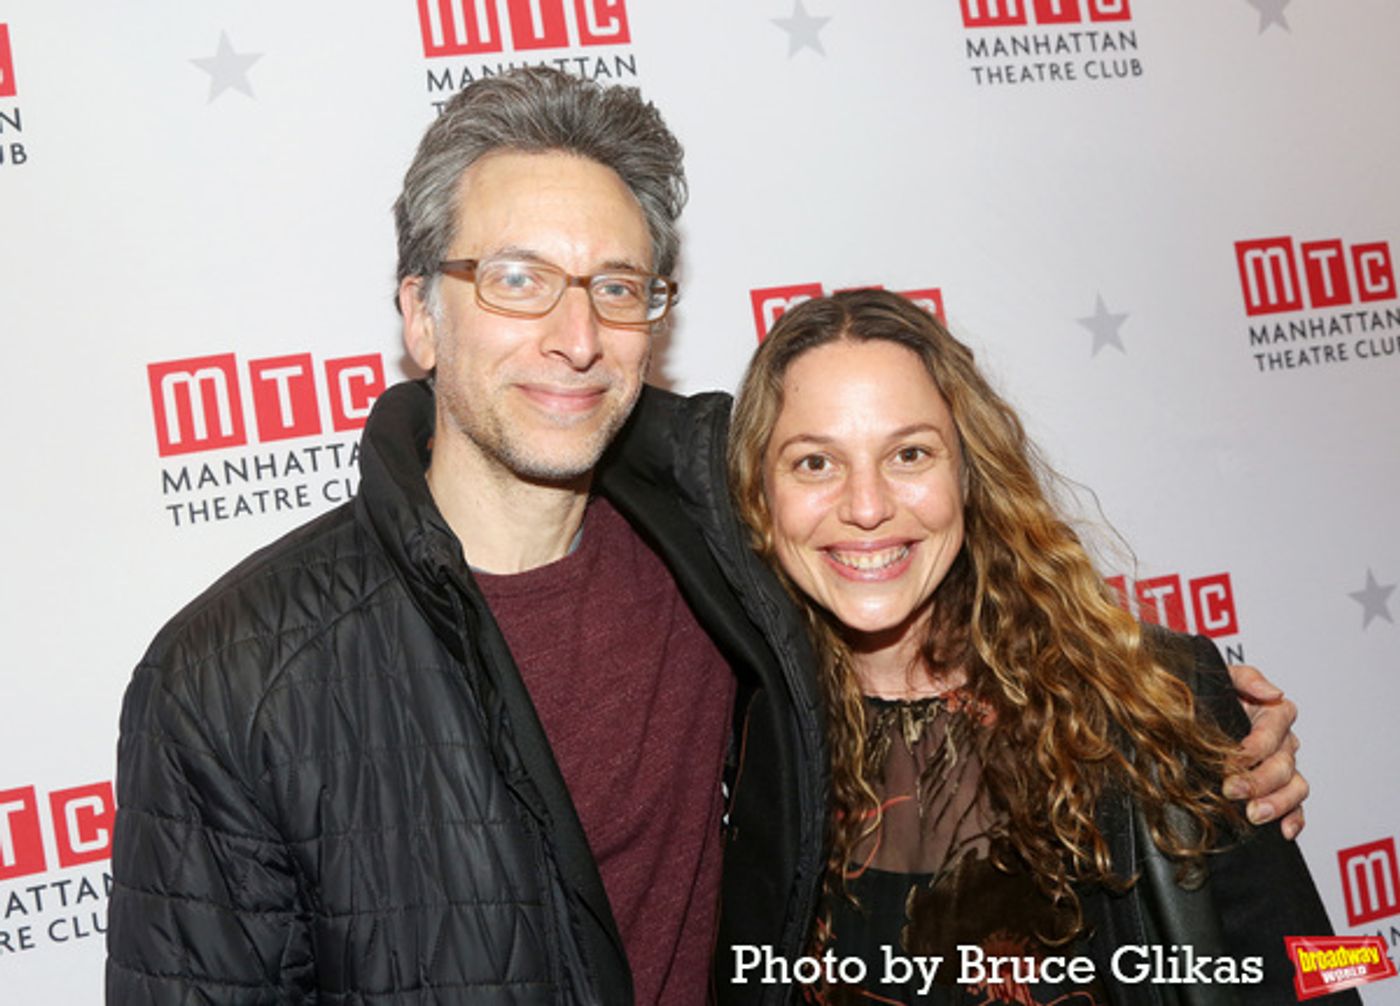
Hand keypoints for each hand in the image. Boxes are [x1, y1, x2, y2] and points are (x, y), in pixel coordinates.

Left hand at [1223, 664, 1306, 838]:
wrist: (1194, 714)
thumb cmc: (1210, 694)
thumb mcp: (1223, 678)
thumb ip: (1247, 679)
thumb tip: (1274, 692)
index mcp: (1271, 712)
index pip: (1274, 730)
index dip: (1256, 746)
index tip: (1234, 759)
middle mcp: (1282, 740)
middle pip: (1283, 763)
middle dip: (1258, 779)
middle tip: (1232, 790)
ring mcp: (1283, 766)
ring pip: (1295, 786)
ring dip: (1277, 802)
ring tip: (1254, 814)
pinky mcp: (1280, 789)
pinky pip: (1297, 806)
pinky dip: (1294, 818)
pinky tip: (1282, 830)